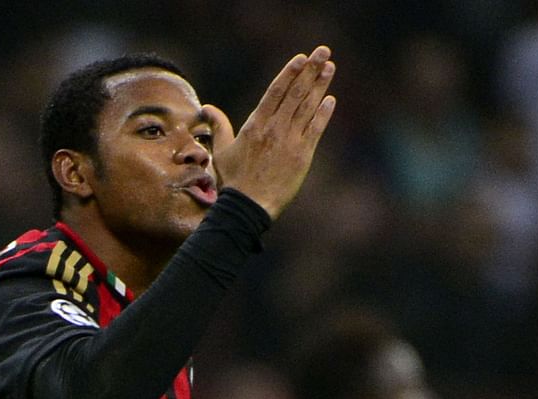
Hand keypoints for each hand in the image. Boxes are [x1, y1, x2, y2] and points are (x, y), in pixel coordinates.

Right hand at [203, 46, 335, 219]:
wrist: (248, 207)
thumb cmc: (233, 181)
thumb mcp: (221, 151)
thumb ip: (218, 126)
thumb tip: (207, 108)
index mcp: (255, 124)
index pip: (276, 91)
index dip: (290, 72)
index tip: (302, 58)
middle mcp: (274, 128)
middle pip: (296, 93)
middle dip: (311, 70)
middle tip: (323, 52)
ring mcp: (290, 141)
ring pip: (307, 107)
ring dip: (320, 86)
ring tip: (330, 68)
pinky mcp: (303, 156)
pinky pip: (315, 129)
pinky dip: (323, 114)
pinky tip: (330, 99)